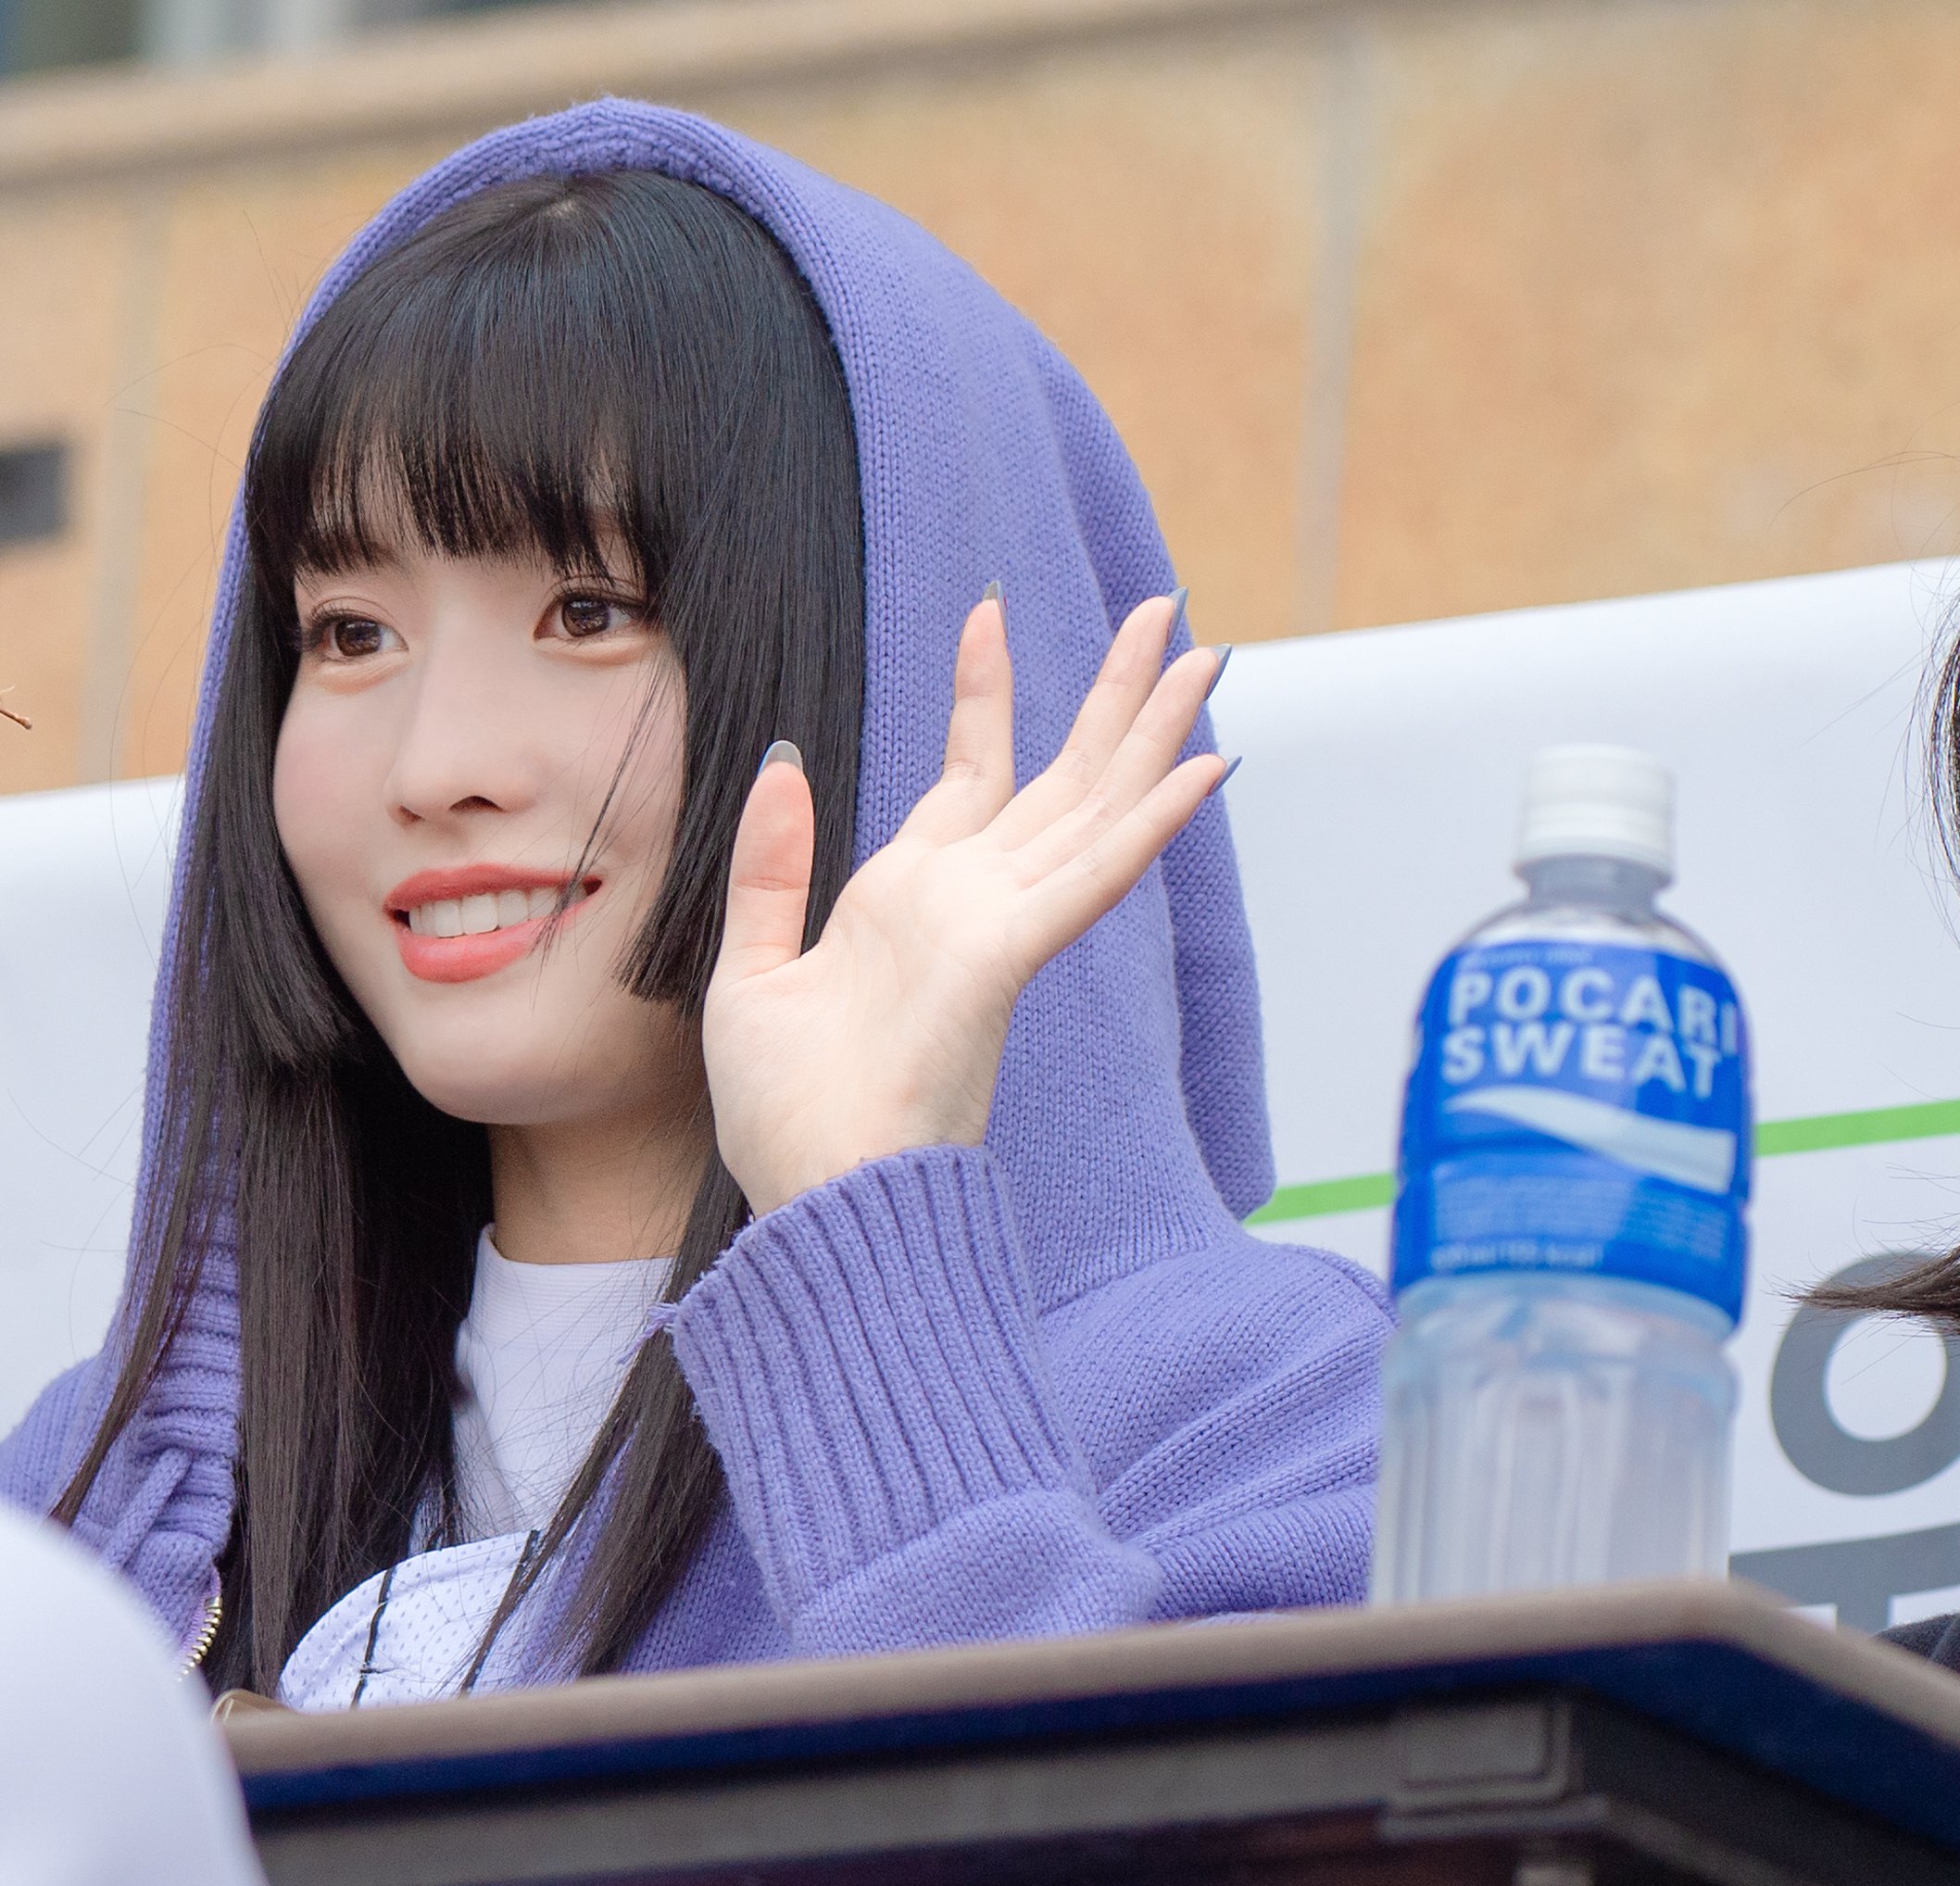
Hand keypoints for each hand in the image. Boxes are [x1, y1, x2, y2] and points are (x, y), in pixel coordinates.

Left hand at [704, 592, 1226, 1214]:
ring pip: (1091, 806)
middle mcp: (966, 903)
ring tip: (1201, 650)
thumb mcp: (754, 972)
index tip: (990, 610)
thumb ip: (773, 869)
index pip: (965, 773)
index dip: (983, 694)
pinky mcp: (1004, 958)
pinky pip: (1088, 876)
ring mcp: (994, 929)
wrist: (818, 1202)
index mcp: (907, 902)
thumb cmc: (788, 1118)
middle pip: (1057, 776)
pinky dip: (1146, 823)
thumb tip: (785, 763)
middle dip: (1109, 693)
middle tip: (1157, 608)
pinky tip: (1205, 768)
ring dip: (1150, 730)